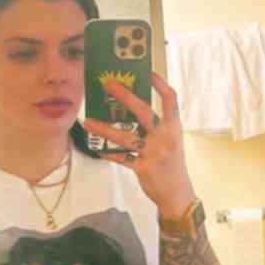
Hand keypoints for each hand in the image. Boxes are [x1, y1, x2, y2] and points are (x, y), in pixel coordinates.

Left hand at [82, 71, 196, 216]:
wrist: (177, 193)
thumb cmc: (172, 164)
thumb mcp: (171, 140)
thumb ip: (158, 125)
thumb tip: (133, 107)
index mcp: (174, 128)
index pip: (170, 99)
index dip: (159, 84)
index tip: (147, 71)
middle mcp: (165, 138)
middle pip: (144, 112)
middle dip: (125, 96)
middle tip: (109, 84)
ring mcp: (154, 153)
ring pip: (125, 137)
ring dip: (104, 128)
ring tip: (88, 121)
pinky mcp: (143, 168)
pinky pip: (121, 158)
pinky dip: (108, 153)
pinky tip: (97, 147)